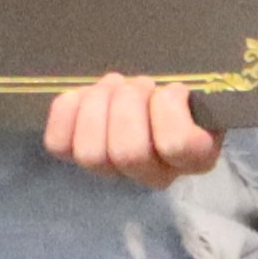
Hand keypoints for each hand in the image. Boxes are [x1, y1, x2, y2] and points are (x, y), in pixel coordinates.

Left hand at [44, 72, 222, 184]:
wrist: (152, 93)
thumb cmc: (181, 93)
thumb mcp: (199, 92)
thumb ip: (192, 95)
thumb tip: (175, 91)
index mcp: (193, 160)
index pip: (177, 146)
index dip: (168, 108)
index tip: (174, 89)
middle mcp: (153, 175)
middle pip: (128, 152)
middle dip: (129, 101)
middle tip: (139, 83)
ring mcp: (112, 171)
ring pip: (91, 154)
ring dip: (99, 104)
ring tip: (112, 85)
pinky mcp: (75, 156)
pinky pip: (58, 144)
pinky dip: (66, 112)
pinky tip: (83, 96)